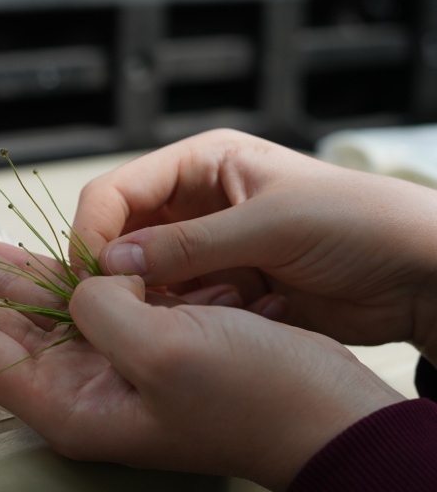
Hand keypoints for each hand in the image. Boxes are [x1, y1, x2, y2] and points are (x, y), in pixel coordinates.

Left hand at [0, 207, 403, 491]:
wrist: (326, 416)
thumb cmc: (259, 400)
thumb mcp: (171, 354)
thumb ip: (104, 311)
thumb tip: (82, 283)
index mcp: (66, 403)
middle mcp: (67, 381)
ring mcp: (92, 357)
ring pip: (3, 297)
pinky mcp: (123, 332)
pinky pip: (53, 289)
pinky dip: (13, 262)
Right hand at [71, 129, 436, 358]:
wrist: (420, 275)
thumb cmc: (360, 223)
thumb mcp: (271, 225)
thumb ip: (190, 245)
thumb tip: (114, 263)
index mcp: (203, 163)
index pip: (119, 190)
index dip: (93, 229)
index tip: (87, 274)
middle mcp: (195, 203)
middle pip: (122, 232)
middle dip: (112, 268)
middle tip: (106, 306)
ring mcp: (207, 248)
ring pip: (144, 273)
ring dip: (146, 297)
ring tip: (164, 317)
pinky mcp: (222, 287)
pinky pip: (175, 302)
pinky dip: (173, 317)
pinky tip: (190, 328)